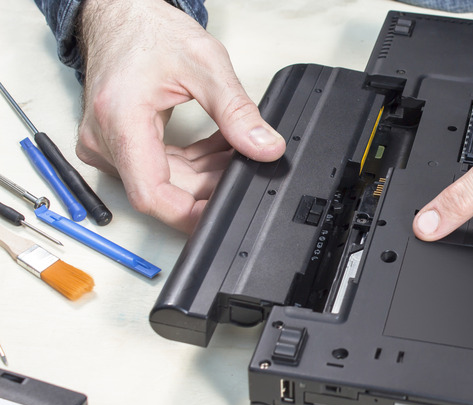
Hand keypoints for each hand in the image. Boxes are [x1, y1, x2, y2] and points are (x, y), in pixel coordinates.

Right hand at [76, 0, 284, 232]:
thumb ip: (238, 113)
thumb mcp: (206, 66)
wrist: (121, 13)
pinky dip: (193, 163)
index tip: (223, 214)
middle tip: (246, 166)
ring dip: (205, 173)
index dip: (190, 214)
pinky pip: (160, 167)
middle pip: (164, 190)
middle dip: (210, 186)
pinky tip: (218, 147)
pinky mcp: (117, 144)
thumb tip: (266, 148)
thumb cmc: (151, 30)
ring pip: (165, 182)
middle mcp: (105, 139)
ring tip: (237, 150)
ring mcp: (108, 144)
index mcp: (119, 119)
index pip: (152, 194)